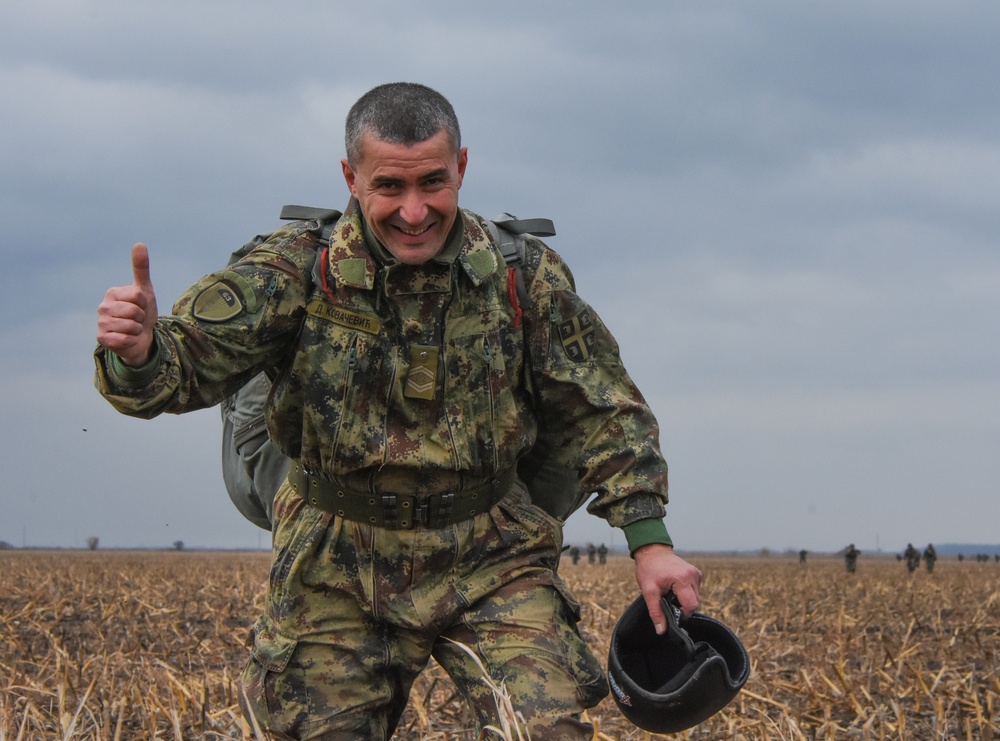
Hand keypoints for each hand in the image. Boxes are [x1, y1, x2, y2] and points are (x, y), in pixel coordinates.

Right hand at [97, 244, 157, 366]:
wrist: (142, 337)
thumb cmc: (142, 312)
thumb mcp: (144, 289)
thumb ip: (141, 268)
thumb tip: (139, 243)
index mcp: (112, 293)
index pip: (138, 296)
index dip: (146, 304)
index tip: (142, 306)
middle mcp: (103, 307)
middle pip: (134, 311)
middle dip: (142, 317)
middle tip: (138, 319)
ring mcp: (101, 323)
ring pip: (130, 326)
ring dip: (138, 329)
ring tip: (134, 328)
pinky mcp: (102, 339)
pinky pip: (123, 339)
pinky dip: (131, 340)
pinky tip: (128, 339)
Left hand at [634, 543, 701, 633]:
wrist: (652, 550)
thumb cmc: (649, 568)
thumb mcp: (648, 591)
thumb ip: (655, 612)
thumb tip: (661, 630)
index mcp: (683, 579)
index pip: (691, 606)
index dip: (682, 613)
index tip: (671, 610)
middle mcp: (693, 576)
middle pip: (695, 603)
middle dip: (682, 606)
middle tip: (668, 600)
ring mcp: (696, 574)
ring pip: (696, 597)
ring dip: (684, 600)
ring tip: (670, 592)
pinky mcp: (696, 573)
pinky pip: (694, 590)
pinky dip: (686, 593)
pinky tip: (674, 588)